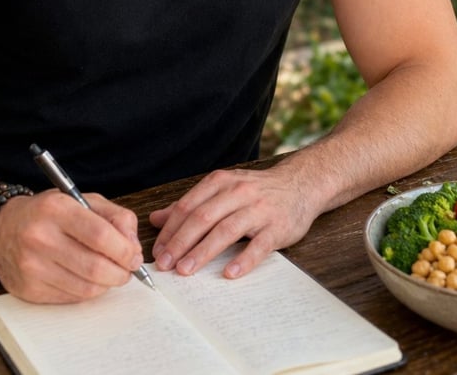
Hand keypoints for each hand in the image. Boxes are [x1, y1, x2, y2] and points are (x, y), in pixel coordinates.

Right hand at [0, 190, 144, 302]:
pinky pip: (70, 298)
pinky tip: (87, 279)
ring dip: (106, 285)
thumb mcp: (82, 200)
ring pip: (85, 287)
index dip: (125, 250)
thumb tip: (134, 246)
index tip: (135, 256)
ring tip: (109, 274)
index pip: (100, 235)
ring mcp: (31, 266)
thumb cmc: (48, 213)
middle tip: (127, 270)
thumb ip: (115, 216)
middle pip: (95, 267)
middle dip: (121, 273)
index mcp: (56, 208)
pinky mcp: (27, 289)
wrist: (2, 228)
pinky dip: (87, 291)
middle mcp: (40, 237)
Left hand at [149, 163, 314, 279]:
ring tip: (186, 270)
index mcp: (221, 183)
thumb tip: (157, 220)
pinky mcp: (277, 227)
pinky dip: (244, 259)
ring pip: (226, 230)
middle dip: (181, 242)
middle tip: (165, 264)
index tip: (157, 251)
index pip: (189, 206)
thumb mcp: (222, 190)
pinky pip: (259, 245)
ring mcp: (259, 210)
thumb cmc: (256, 191)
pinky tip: (230, 273)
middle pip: (203, 218)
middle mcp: (238, 193)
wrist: (300, 184)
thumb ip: (191, 204)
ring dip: (203, 252)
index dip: (171, 230)